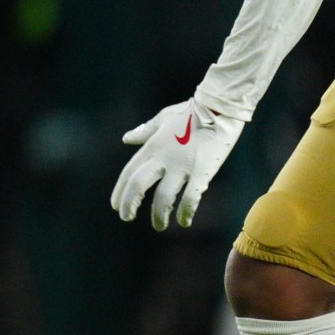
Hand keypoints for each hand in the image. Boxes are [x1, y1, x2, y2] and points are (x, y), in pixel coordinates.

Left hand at [112, 98, 244, 231]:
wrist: (219, 109)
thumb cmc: (191, 112)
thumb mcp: (162, 118)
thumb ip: (144, 131)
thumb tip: (126, 139)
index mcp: (151, 146)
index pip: (129, 173)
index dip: (120, 192)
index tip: (116, 206)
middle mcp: (162, 158)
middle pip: (138, 185)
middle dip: (129, 204)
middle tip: (126, 218)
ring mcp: (181, 166)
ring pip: (163, 197)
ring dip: (159, 215)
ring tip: (158, 226)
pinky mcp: (201, 172)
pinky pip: (190, 198)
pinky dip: (185, 212)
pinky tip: (184, 221)